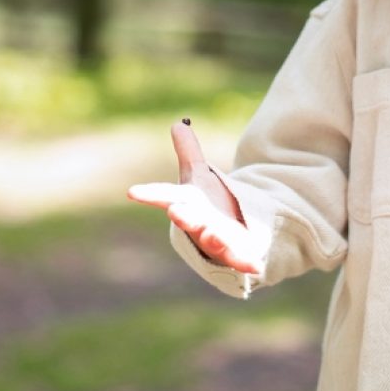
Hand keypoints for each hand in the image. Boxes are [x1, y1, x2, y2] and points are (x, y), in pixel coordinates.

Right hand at [127, 119, 262, 273]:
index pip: (165, 195)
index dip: (149, 194)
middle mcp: (197, 223)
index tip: (132, 192)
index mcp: (186, 203)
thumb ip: (189, 152)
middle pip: (188, 220)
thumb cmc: (206, 205)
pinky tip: (256, 266)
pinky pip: (241, 260)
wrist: (226, 234)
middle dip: (183, 217)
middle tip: (176, 211)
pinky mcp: (235, 254)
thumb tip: (178, 124)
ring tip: (213, 232)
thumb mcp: (199, 176)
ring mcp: (215, 240)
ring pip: (212, 240)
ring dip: (212, 237)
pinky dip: (246, 263)